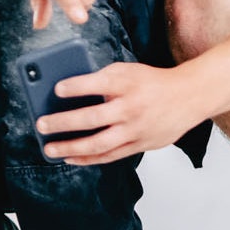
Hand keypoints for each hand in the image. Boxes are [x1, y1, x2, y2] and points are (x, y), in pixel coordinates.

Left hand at [34, 61, 212, 164]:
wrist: (188, 97)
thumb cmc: (153, 82)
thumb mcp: (128, 71)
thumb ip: (103, 79)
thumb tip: (71, 92)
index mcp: (127, 83)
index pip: (96, 84)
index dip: (75, 87)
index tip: (57, 89)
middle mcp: (130, 107)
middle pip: (91, 118)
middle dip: (62, 123)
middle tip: (42, 125)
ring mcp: (135, 129)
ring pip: (97, 143)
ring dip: (70, 148)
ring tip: (50, 148)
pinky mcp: (139, 144)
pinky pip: (109, 155)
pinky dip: (87, 159)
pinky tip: (71, 158)